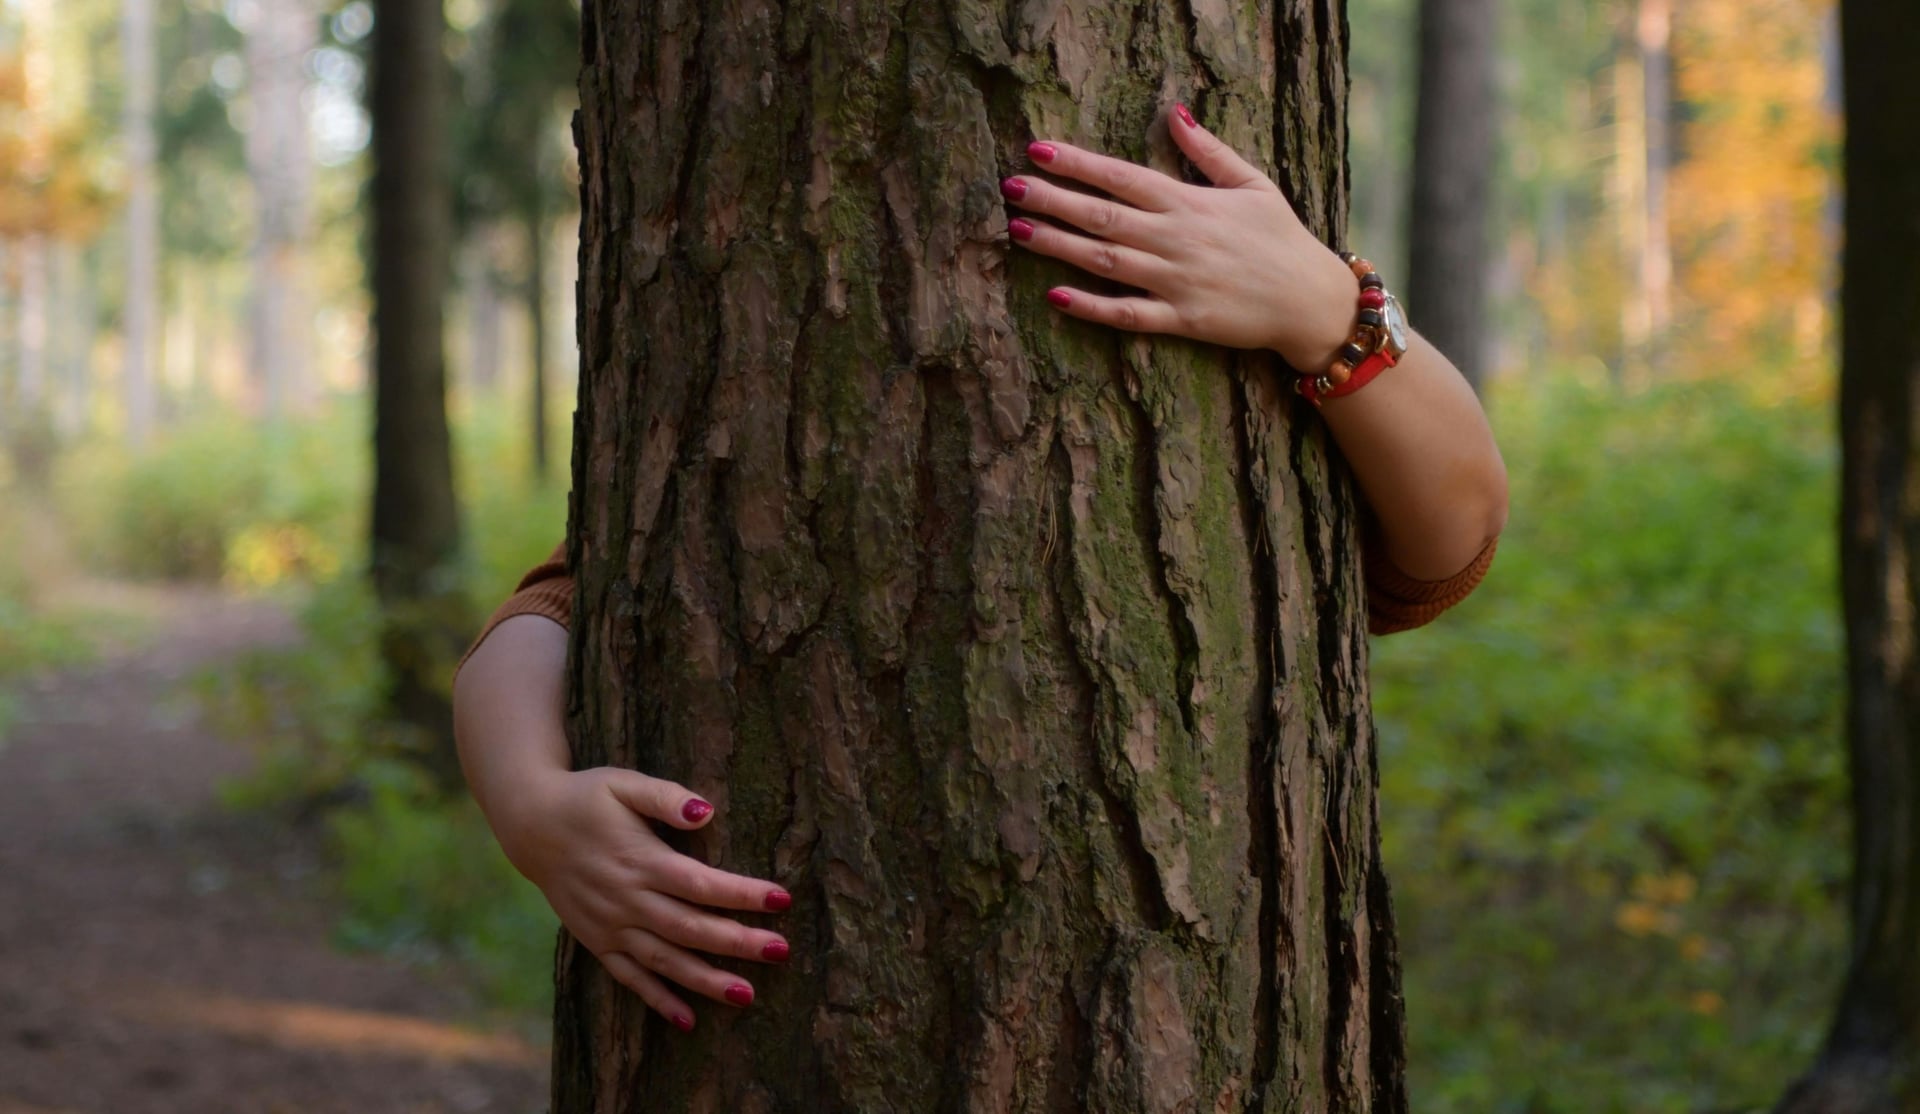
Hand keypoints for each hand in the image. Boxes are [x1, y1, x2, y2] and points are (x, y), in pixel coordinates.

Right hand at [493, 766, 792, 1032]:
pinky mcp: (598, 942)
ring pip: (665, 960)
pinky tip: (688, 1020)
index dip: (741, 893)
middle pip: (691, 927)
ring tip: (746, 995)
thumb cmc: (587, 799)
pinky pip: (630, 977)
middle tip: (781, 951)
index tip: (782, 898)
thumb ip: (665, 797)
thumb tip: (706, 811)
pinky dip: (657, 1000)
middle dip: (738, 942)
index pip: (701, 883)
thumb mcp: (624, 784)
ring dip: (705, 980)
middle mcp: (628, 899)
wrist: (531, 826)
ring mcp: (611, 926)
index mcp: (641, 859)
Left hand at [1000, 104, 1357, 372]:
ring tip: (1019, 232)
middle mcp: (1177, 239)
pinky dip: (1092, 307)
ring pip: (1107, 261)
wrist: (1311, 300)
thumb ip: (1208, 151)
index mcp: (1190, 203)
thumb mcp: (1253, 182)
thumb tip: (1173, 112)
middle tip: (1010, 188)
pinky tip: (1056, 296)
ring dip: (1060, 246)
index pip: (1122, 176)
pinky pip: (1129, 314)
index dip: (1077, 163)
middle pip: (1103, 216)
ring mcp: (1177, 281)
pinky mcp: (1182, 320)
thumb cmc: (1281, 238)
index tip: (1037, 150)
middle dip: (1053, 200)